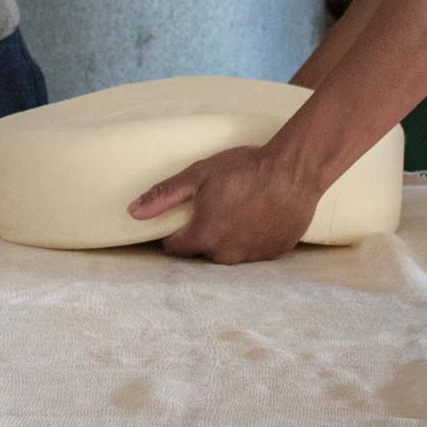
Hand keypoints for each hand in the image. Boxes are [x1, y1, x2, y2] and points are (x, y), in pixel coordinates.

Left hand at [128, 144, 323, 264]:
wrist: (294, 170)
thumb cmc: (245, 169)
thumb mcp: (198, 175)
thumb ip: (164, 196)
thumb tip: (133, 212)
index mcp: (203, 236)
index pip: (174, 247)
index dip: (172, 232)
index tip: (178, 218)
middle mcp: (225, 254)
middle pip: (201, 251)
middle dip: (201, 234)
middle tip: (212, 206)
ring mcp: (252, 257)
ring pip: (227, 252)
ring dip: (226, 237)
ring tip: (236, 209)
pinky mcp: (274, 253)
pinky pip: (253, 251)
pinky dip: (250, 238)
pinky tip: (256, 216)